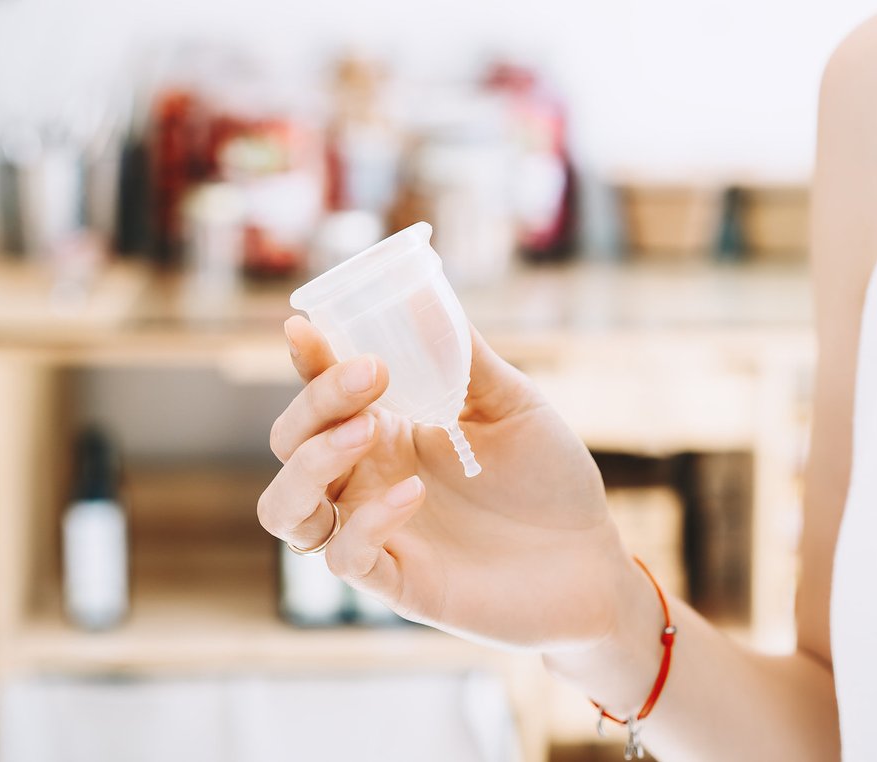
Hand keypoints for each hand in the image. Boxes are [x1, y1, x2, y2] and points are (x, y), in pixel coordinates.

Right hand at [258, 316, 636, 649]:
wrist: (591, 559)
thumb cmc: (549, 479)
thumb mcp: (513, 405)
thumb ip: (465, 357)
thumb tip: (425, 294)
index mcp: (387, 430)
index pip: (321, 392)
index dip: (306, 360)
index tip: (304, 326)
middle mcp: (366, 480)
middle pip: (289, 440)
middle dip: (315, 402)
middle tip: (373, 373)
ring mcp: (374, 532)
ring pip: (285, 507)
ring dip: (310, 463)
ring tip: (369, 429)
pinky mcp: (396, 582)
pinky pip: (344, 557)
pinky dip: (366, 522)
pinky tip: (413, 493)